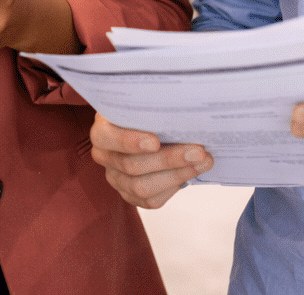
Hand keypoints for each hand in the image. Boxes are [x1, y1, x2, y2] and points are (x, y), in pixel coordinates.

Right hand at [90, 114, 211, 207]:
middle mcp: (104, 156)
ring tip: (202, 162)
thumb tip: (181, 109)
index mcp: (101, 130)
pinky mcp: (129, 195)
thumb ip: (154, 107)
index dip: (129, 141)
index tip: (156, 141)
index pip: (106, 137)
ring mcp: (115, 178)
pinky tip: (190, 173)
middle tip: (198, 151)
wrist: (147, 130)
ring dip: (177, 175)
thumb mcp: (143, 104)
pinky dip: (173, 188)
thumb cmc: (144, 114)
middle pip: (131, 165)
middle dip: (168, 159)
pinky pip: (151, 201)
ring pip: (141, 187)